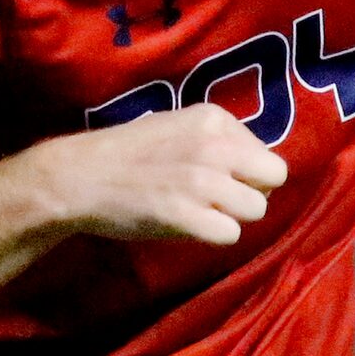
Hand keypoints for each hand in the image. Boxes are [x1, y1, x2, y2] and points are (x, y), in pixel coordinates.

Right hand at [27, 104, 288, 244]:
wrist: (81, 175)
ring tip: (200, 213)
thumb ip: (218, 139)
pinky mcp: (185, 214)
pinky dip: (213, 236)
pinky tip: (188, 226)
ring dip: (232, 217)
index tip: (219, 178)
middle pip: (273, 179)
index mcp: (213, 119)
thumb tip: (257, 165)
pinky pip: (230, 234)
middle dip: (251, 193)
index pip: (267, 155)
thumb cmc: (130, 153)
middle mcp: (214, 145)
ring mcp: (200, 180)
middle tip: (220, 201)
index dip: (248, 173)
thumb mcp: (178, 126)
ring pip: (256, 209)